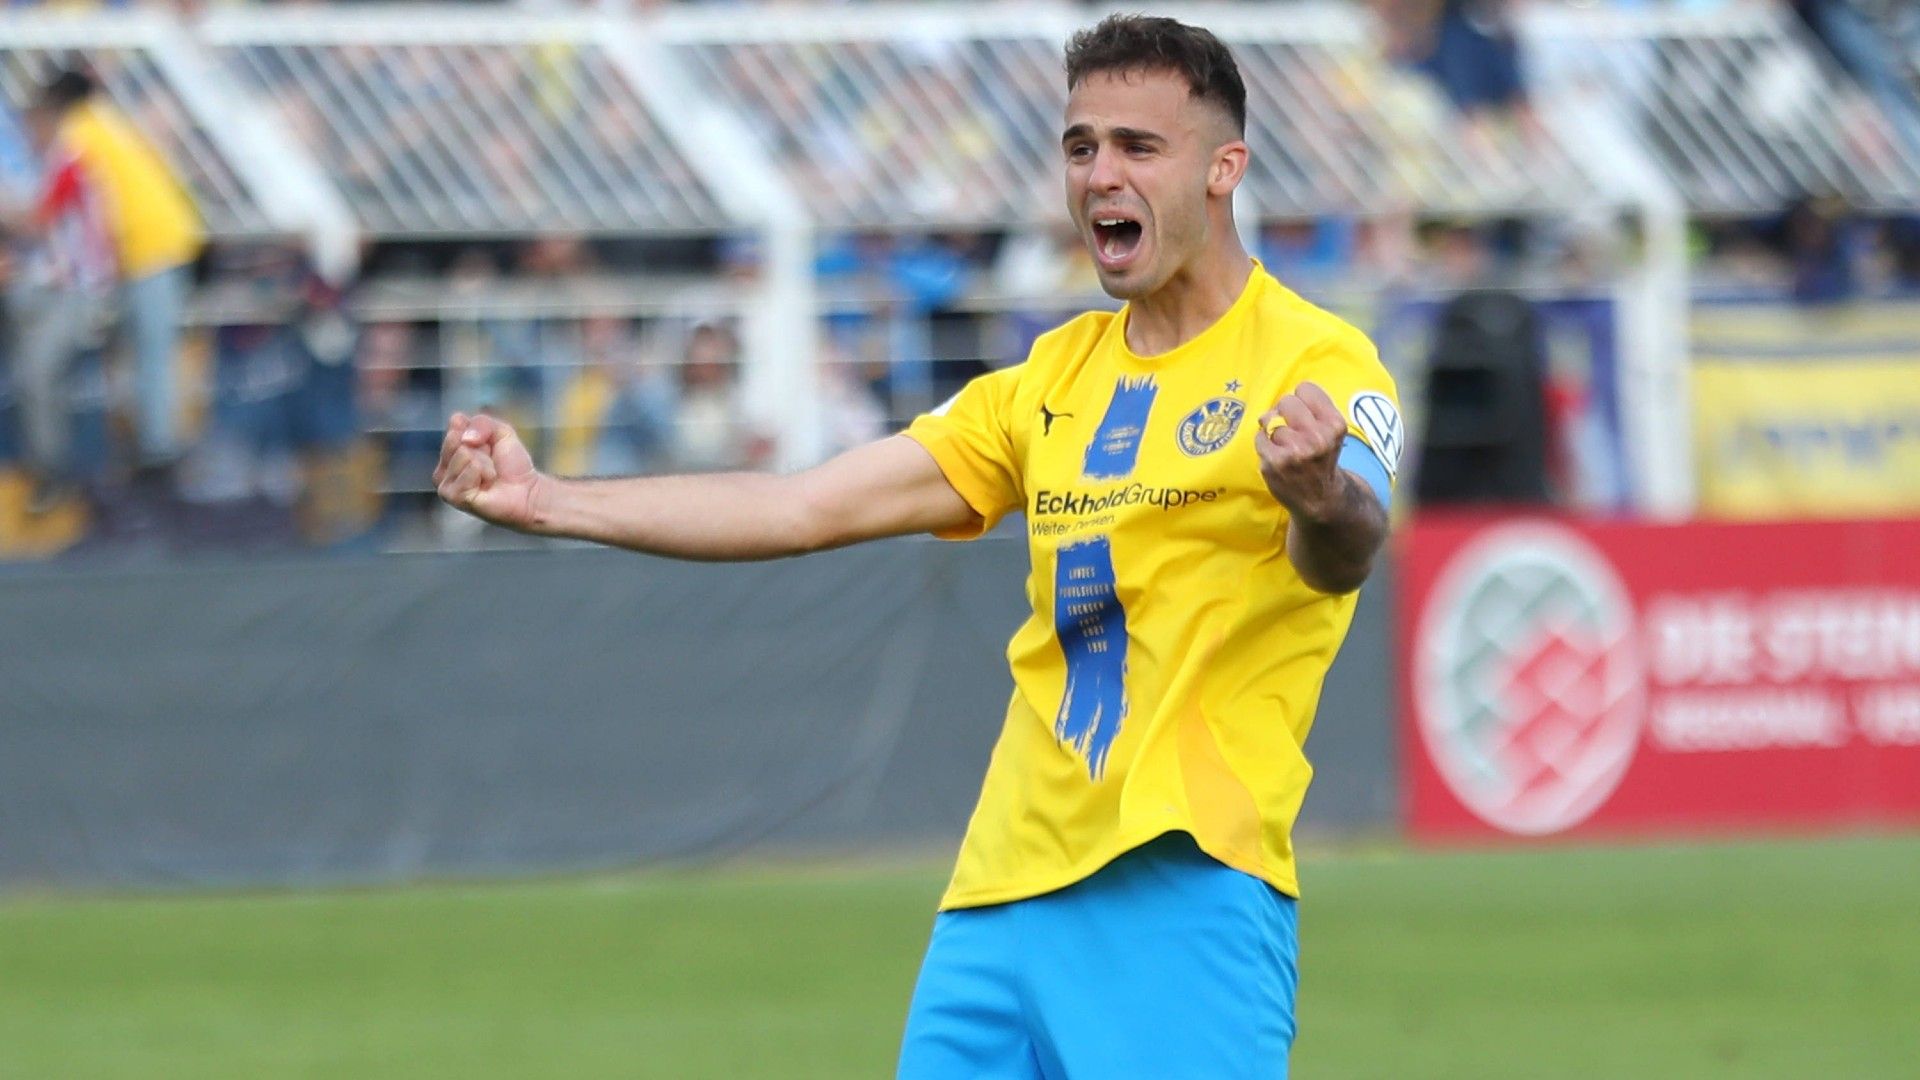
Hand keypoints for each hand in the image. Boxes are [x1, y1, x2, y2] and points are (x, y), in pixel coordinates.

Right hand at [433, 412, 545, 530]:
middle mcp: (443, 465)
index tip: (490, 446)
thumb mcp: (500, 432)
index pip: (456, 423)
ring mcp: (445, 482)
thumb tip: (465, 438)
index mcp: (450, 449)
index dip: (481, 432)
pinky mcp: (453, 496)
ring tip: (490, 475)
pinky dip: (485, 473)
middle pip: (456, 438)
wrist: (527, 491)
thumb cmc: (512, 464)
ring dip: (485, 463)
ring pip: (463, 454)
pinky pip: (470, 469)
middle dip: (483, 448)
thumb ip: (481, 423)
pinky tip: (487, 483)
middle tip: (491, 462)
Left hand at [1255, 381, 1347, 522]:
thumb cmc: (1322, 458)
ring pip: (1270, 419)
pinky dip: (1263, 443)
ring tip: (1285, 447)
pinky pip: (1259, 437)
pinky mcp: (1275, 462)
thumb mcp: (1330, 431)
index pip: (1305, 388)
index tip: (1304, 414)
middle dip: (1284, 411)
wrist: (1320, 499)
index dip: (1301, 400)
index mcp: (1334, 425)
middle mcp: (1317, 437)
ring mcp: (1295, 451)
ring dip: (1273, 431)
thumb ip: (1311, 409)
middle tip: (1290, 429)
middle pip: (1286, 401)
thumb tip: (1275, 405)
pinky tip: (1275, 455)